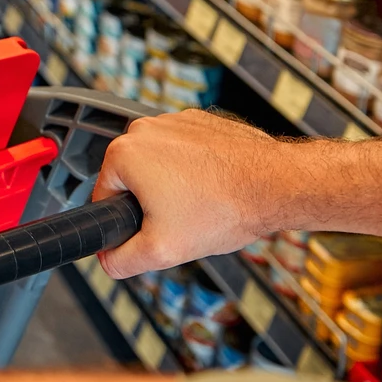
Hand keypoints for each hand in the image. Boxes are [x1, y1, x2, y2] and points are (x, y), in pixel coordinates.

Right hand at [92, 110, 311, 279]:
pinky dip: (196, 169)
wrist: (277, 184)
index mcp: (124, 153)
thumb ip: (122, 261)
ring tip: (203, 204)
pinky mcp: (200, 121)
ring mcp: (175, 120)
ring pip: (159, 165)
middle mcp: (145, 129)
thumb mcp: (162, 251)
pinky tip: (215, 188)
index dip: (126, 223)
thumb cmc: (226, 208)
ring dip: (175, 185)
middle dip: (152, 203)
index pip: (104, 197)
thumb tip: (108, 261)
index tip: (154, 230)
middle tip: (182, 221)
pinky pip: (185, 151)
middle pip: (132, 179)